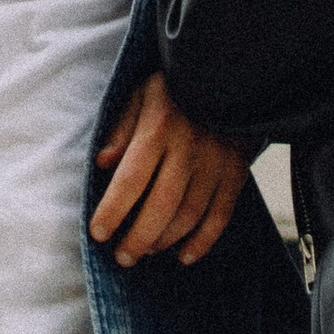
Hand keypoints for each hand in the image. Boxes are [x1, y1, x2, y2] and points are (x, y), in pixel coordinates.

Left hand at [88, 71, 248, 267]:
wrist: (229, 76)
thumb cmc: (175, 88)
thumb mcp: (143, 94)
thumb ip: (122, 128)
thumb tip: (102, 164)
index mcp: (159, 126)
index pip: (131, 178)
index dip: (112, 210)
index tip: (97, 233)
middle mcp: (188, 147)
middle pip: (161, 205)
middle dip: (137, 238)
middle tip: (121, 256)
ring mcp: (216, 161)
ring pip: (189, 215)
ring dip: (164, 241)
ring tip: (146, 250)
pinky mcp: (236, 171)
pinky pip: (220, 216)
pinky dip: (202, 242)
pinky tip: (183, 256)